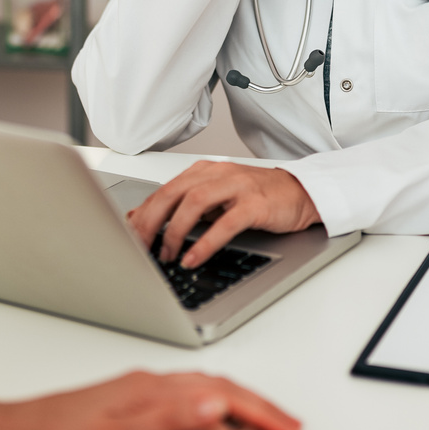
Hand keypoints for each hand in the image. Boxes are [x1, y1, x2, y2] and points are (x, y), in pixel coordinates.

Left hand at [0, 369, 300, 429]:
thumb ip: (167, 420)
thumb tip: (215, 404)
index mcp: (150, 388)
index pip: (222, 393)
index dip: (260, 413)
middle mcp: (147, 383)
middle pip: (220, 387)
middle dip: (260, 408)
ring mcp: (138, 391)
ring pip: (205, 391)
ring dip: (240, 406)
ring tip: (266, 427)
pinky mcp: (129, 404)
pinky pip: (188, 399)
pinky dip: (216, 409)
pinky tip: (216, 424)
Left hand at [127, 160, 321, 267]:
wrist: (301, 193)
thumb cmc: (257, 198)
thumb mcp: (215, 199)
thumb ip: (182, 206)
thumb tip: (140, 219)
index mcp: (204, 171)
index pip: (163, 191)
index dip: (141, 214)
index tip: (127, 236)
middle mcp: (217, 174)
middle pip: (172, 193)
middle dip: (150, 222)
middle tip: (138, 247)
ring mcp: (237, 187)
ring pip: (194, 202)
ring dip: (175, 231)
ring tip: (166, 255)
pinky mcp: (255, 204)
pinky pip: (225, 223)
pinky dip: (205, 242)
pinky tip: (193, 258)